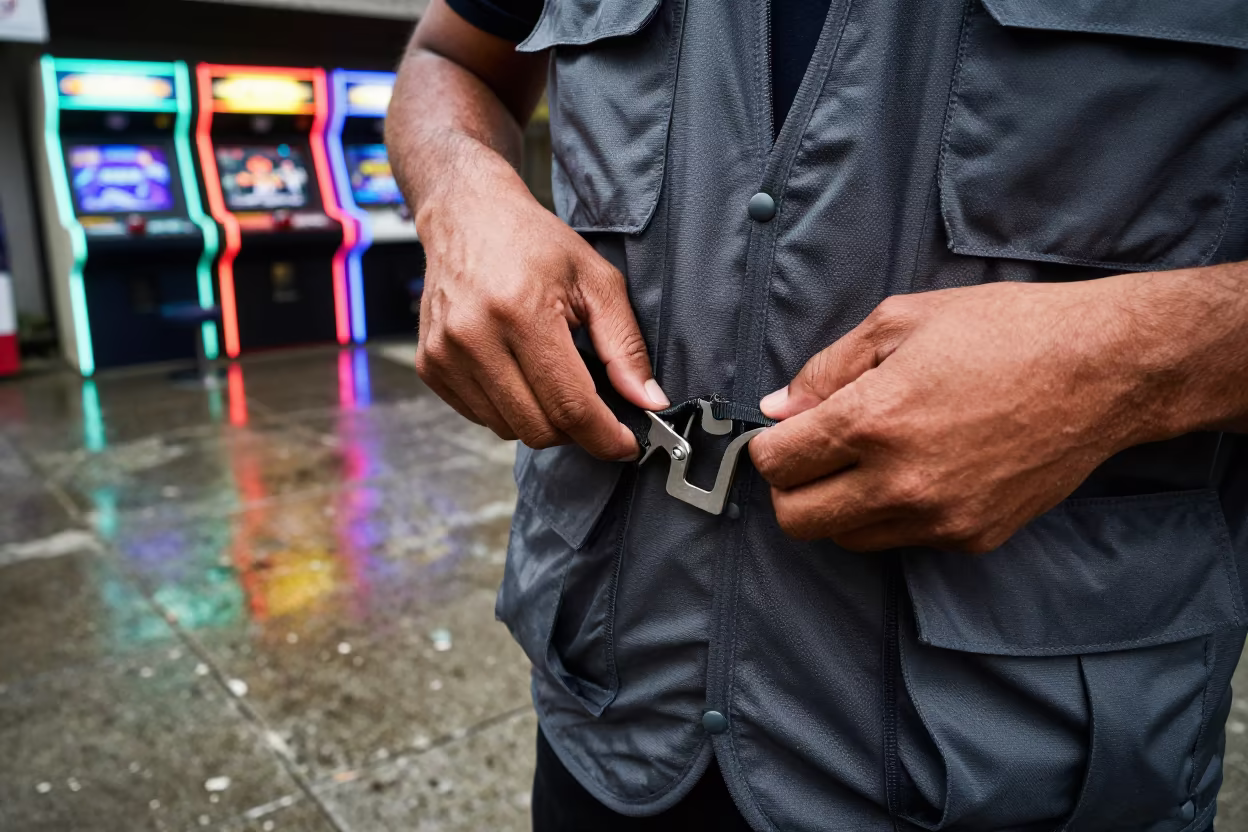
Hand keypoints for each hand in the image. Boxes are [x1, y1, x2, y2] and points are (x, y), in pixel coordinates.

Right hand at [415, 174, 667, 458]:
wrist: (466, 215)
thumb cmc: (534, 243)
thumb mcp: (595, 281)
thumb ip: (625, 346)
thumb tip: (648, 402)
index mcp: (521, 312)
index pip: (570, 405)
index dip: (604, 436)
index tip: (626, 444)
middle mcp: (475, 337)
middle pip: (539, 427)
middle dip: (575, 430)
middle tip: (592, 407)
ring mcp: (445, 354)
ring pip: (509, 429)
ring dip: (541, 419)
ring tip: (550, 377)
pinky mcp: (431, 366)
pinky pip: (481, 416)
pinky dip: (509, 409)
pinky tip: (518, 372)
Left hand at [749, 279, 1165, 551]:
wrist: (1103, 369)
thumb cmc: (1003, 331)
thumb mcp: (899, 322)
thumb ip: (825, 370)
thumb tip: (776, 409)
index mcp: (872, 420)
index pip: (776, 464)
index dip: (767, 446)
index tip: (782, 434)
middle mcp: (900, 481)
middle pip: (797, 521)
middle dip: (790, 488)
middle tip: (810, 456)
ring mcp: (939, 518)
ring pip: (846, 538)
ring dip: (838, 505)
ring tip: (867, 460)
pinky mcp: (972, 538)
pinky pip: (902, 540)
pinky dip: (891, 515)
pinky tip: (918, 470)